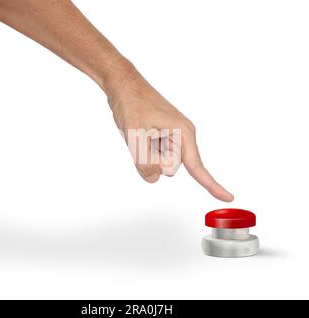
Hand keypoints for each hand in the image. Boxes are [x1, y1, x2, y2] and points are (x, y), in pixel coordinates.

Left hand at [106, 70, 233, 201]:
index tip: (228, 198)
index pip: (197, 166)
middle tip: (143, 136)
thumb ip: (144, 162)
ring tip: (140, 131)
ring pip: (160, 164)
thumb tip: (154, 179)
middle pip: (170, 168)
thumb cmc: (132, 102)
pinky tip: (139, 133)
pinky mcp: (162, 138)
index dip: (212, 185)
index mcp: (183, 133)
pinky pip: (154, 156)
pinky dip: (145, 151)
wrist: (124, 85)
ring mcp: (171, 138)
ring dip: (148, 155)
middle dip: (154, 161)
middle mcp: (181, 137)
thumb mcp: (134, 134)